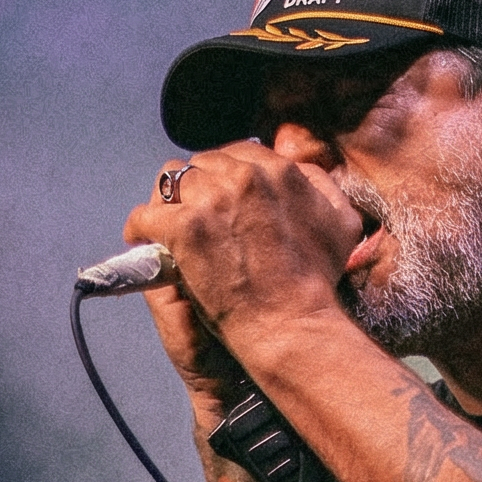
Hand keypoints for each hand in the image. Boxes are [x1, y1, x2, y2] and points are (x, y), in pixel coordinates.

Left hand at [124, 144, 366, 397]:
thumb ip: (321, 189)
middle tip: (197, 215)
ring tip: (167, 225)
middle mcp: (246, 177)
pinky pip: (148, 214)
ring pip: (172, 181)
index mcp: (280, 171)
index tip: (222, 195)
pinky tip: (142, 240)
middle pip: (203, 163)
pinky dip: (140, 227)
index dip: (228, 175)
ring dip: (170, 201)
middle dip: (199, 186)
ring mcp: (213, 201)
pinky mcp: (187, 227)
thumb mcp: (341, 226)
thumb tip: (299, 170)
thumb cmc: (318, 286)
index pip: (239, 153)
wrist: (292, 327)